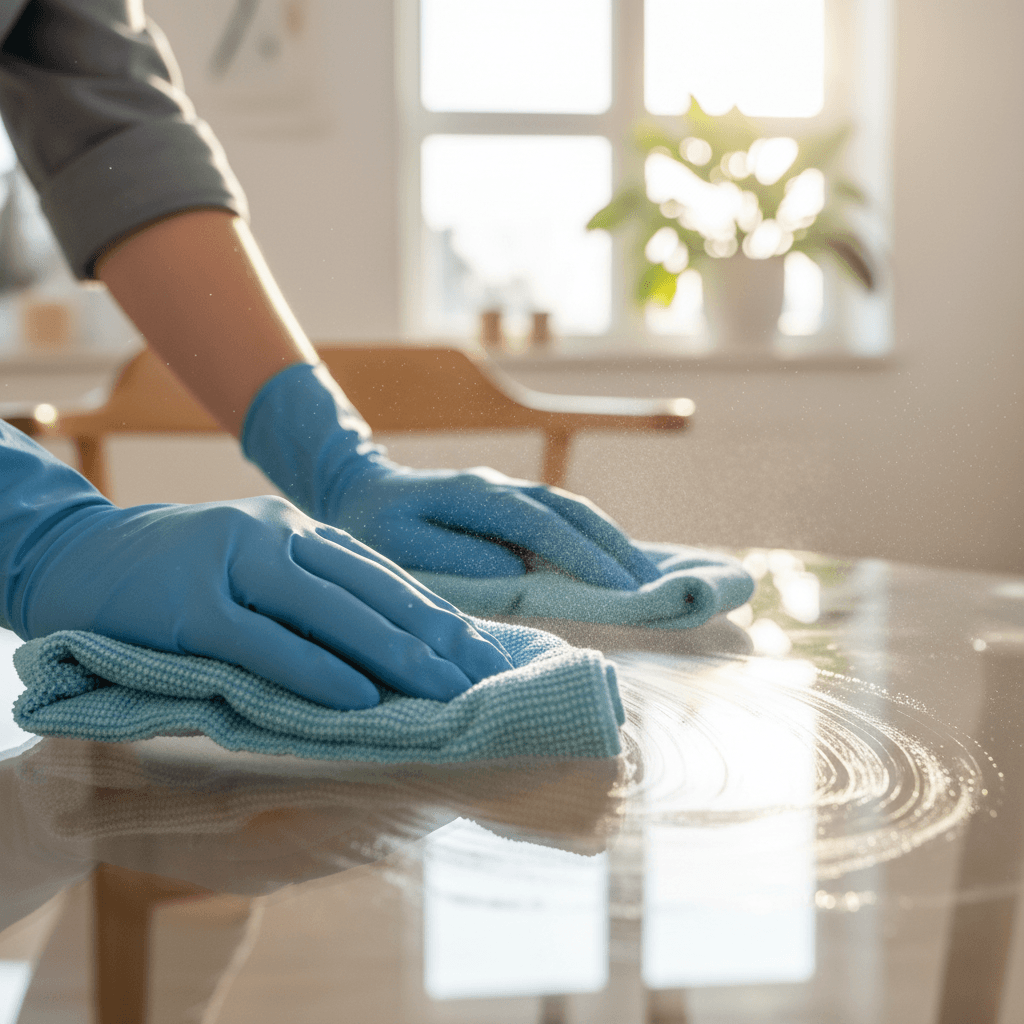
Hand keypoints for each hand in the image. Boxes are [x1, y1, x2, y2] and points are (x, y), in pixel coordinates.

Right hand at [2, 424, 511, 709]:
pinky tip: (359, 698)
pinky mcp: (190, 605)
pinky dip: (315, 670)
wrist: (79, 556)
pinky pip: (265, 642)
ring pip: (330, 611)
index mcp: (298, 531)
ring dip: (393, 654)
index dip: (436, 612)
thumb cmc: (180, 575)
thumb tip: (383, 650)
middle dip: (434, 636)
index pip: (383, 575)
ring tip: (445, 689)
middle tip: (485, 675)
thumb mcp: (255, 570)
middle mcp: (276, 536)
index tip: (482, 648)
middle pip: (372, 590)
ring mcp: (233, 565)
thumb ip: (311, 597)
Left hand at [329, 462, 661, 588]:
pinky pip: (562, 519)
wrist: (361, 491)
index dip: (583, 556)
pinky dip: (594, 539)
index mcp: (477, 494)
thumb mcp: (401, 548)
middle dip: (614, 547)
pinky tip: (614, 563)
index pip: (542, 524)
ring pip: (573, 511)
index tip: (619, 589)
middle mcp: (501, 487)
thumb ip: (457, 559)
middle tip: (652, 587)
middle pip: (571, 510)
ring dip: (611, 542)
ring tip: (646, 578)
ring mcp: (509, 491)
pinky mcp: (512, 506)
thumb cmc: (375, 528)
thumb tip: (516, 571)